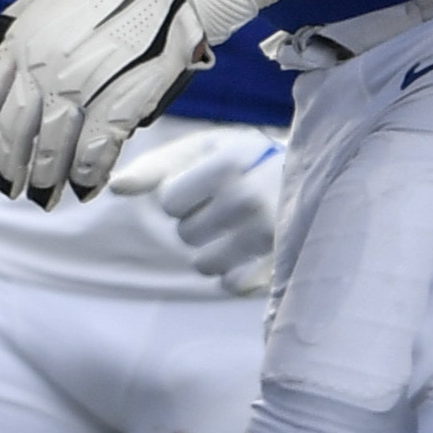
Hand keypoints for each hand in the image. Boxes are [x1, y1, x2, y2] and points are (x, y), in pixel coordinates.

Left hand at [0, 0, 299, 202]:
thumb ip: (6, 26)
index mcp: (20, 43)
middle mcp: (42, 70)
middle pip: (16, 132)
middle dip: (9, 167)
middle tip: (9, 188)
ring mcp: (80, 91)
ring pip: (52, 150)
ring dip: (46, 180)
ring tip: (43, 197)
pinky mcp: (116, 107)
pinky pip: (94, 153)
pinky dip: (87, 176)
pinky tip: (83, 188)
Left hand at [110, 124, 284, 294]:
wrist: (317, 177)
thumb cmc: (245, 159)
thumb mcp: (204, 147)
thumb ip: (156, 165)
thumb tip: (114, 188)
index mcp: (228, 163)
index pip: (170, 201)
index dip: (179, 196)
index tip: (201, 186)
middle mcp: (249, 199)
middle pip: (185, 234)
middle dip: (196, 221)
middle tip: (222, 206)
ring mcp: (268, 235)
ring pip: (204, 264)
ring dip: (210, 250)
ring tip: (233, 228)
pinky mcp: (280, 263)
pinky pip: (231, 285)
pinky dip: (232, 272)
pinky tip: (245, 251)